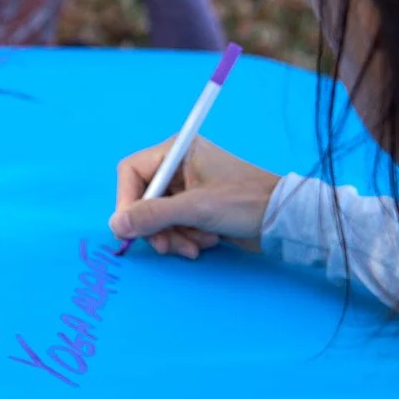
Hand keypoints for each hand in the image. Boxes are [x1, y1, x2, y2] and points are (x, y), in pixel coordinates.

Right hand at [110, 137, 281, 258]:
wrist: (283, 219)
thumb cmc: (243, 203)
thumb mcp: (195, 209)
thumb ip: (152, 215)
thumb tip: (115, 225)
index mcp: (177, 151)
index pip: (131, 172)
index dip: (127, 201)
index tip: (130, 229)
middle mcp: (178, 166)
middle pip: (144, 199)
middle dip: (156, 226)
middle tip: (166, 247)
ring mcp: (187, 188)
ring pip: (158, 217)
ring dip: (174, 236)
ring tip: (198, 245)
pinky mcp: (197, 208)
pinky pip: (174, 225)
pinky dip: (185, 237)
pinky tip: (207, 242)